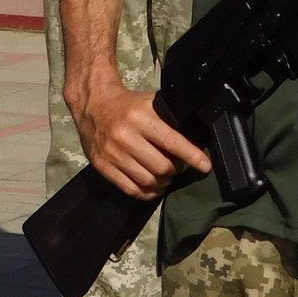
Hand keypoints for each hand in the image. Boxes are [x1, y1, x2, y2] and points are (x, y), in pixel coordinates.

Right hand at [67, 78, 209, 199]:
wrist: (92, 105)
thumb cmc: (128, 106)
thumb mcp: (149, 104)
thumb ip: (170, 119)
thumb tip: (198, 139)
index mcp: (138, 116)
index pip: (171, 142)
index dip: (191, 156)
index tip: (205, 166)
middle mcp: (123, 135)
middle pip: (162, 166)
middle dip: (174, 169)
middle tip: (175, 165)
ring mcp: (111, 153)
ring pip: (148, 181)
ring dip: (162, 182)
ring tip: (163, 175)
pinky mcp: (102, 166)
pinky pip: (131, 189)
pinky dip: (147, 192)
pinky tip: (153, 186)